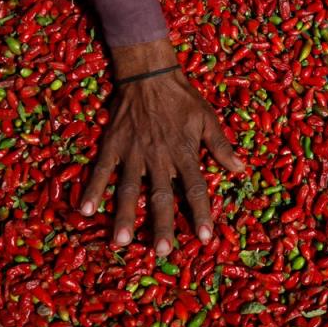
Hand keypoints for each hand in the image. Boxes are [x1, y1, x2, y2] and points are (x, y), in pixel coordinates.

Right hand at [78, 39, 243, 255]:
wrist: (150, 74)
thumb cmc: (183, 99)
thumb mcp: (208, 119)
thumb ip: (222, 146)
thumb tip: (241, 169)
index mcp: (184, 153)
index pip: (195, 188)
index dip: (201, 213)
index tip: (206, 238)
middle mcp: (159, 157)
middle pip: (160, 196)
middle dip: (162, 225)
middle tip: (162, 252)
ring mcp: (133, 153)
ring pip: (128, 189)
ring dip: (124, 216)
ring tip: (121, 242)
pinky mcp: (112, 145)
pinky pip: (101, 170)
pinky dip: (93, 189)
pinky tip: (86, 211)